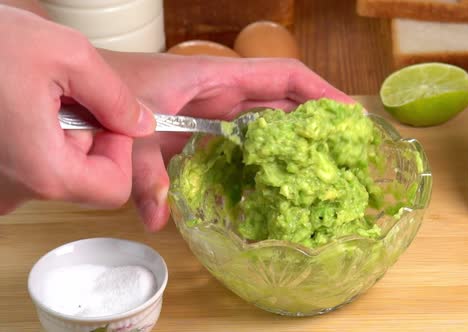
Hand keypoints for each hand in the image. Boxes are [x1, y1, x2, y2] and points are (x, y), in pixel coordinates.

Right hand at [0, 7, 154, 213]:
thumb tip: (142, 124)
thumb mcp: (66, 54)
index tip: (105, 116)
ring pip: (51, 168)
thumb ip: (116, 96)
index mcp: (43, 171)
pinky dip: (29, 134)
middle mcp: (13, 190)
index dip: (120, 151)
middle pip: (82, 179)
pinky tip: (14, 101)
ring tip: (32, 92)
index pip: (112, 190)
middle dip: (87, 136)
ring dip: (57, 131)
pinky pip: (22, 162)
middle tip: (63, 94)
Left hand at [102, 51, 353, 230]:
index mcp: (217, 78)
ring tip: (320, 168)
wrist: (80, 90)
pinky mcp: (203, 130)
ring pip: (266, 122)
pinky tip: (272, 181)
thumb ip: (142, 172)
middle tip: (343, 151)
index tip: (347, 112)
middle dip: (314, 121)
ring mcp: (215, 111)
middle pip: (283, 101)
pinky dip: (261, 155)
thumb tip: (159, 219)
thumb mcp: (129, 129)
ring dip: (293, 140)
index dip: (319, 90)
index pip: (282, 76)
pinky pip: (243, 139)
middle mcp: (223, 93)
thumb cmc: (107, 89)